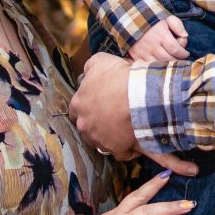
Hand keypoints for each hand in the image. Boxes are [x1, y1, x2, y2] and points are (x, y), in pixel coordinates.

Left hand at [70, 53, 197, 174]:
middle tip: (112, 118)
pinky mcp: (115, 149)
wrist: (138, 95)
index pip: (76, 110)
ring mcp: (99, 139)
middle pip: (87, 128)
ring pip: (102, 142)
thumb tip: (88, 72)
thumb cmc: (118, 76)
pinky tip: (134, 143)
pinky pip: (120, 153)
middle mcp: (84, 124)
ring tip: (124, 131)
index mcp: (78, 104)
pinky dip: (127, 150)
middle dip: (97, 125)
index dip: (88, 108)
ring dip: (110, 137)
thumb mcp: (100, 61)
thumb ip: (90, 67)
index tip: (99, 105)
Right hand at [129, 16, 189, 63]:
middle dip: (177, 61)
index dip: (183, 54)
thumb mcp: (166, 17)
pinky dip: (155, 67)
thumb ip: (177, 25)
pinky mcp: (136, 56)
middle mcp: (152, 45)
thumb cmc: (150, 18)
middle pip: (168, 59)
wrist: (128, 19)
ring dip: (167, 65)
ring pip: (159, 65)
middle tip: (180, 59)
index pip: (175, 49)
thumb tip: (185, 36)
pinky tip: (159, 65)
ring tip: (171, 63)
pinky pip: (148, 66)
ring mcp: (143, 52)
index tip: (185, 53)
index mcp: (161, 35)